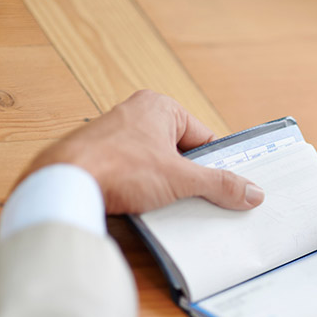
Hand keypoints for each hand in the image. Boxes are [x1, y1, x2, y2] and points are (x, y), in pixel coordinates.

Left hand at [18, 90, 264, 213]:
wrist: (63, 183)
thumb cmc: (118, 167)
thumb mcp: (180, 179)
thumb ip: (220, 184)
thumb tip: (253, 192)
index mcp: (160, 107)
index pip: (204, 138)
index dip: (216, 166)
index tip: (227, 188)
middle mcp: (137, 116)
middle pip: (182, 154)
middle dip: (191, 179)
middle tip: (199, 200)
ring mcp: (116, 138)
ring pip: (158, 168)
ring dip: (167, 189)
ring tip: (169, 206)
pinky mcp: (100, 160)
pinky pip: (134, 177)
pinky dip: (143, 193)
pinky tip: (144, 209)